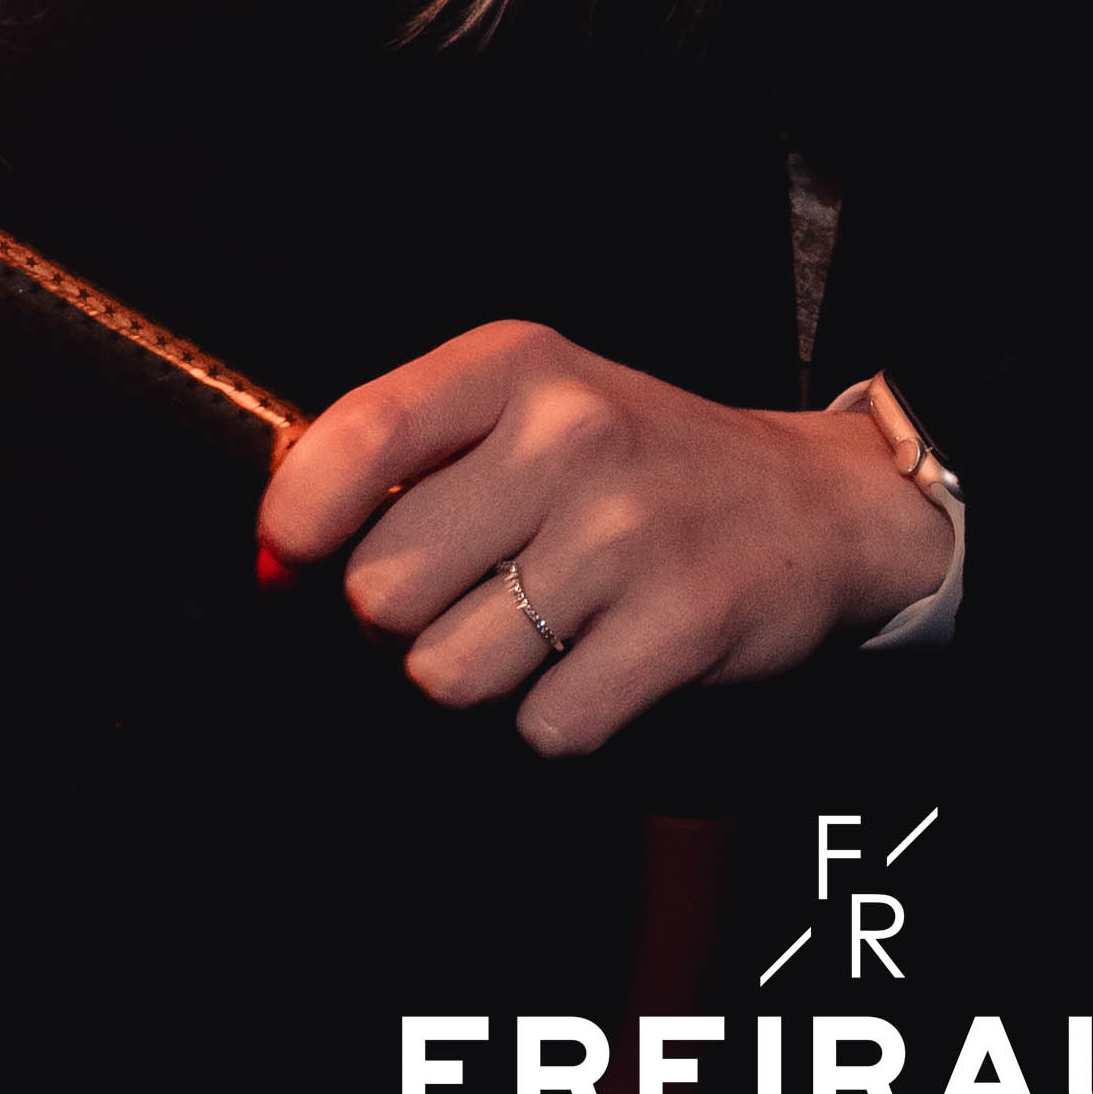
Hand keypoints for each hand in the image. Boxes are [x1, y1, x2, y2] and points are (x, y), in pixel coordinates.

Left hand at [258, 323, 954, 756]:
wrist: (815, 505)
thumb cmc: (638, 466)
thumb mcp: (526, 409)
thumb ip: (400, 462)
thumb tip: (276, 564)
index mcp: (515, 365)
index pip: (351, 442)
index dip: (298, 525)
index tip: (302, 559)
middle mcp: (570, 435)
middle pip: (382, 590)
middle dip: (406, 620)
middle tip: (474, 594)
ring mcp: (628, 532)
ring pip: (448, 676)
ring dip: (482, 679)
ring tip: (543, 629)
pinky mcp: (681, 625)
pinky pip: (544, 728)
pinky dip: (561, 719)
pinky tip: (601, 662)